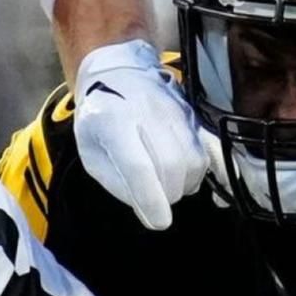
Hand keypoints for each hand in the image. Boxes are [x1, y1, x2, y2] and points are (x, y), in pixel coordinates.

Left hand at [72, 39, 206, 229]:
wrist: (116, 72)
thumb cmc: (99, 120)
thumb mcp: (91, 153)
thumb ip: (116, 182)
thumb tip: (148, 208)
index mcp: (112, 121)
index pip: (137, 165)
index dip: (151, 198)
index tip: (159, 222)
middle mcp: (146, 112)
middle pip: (171, 164)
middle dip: (168, 194)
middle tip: (159, 201)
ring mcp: (173, 110)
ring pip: (192, 159)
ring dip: (184, 184)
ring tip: (169, 186)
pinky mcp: (191, 114)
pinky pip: (205, 150)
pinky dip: (197, 172)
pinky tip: (184, 177)